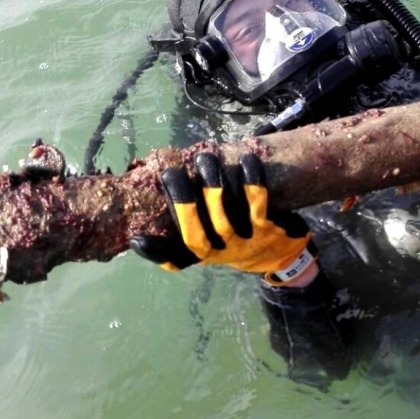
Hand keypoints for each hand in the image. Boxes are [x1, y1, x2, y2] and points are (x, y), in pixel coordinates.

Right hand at [129, 152, 316, 285]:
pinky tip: (247, 160)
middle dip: (182, 202)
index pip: (175, 259)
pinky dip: (251, 180)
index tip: (138, 237)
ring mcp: (242, 242)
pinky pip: (256, 203)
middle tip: (172, 172)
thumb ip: (192, 224)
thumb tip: (164, 192)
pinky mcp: (266, 229)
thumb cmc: (237, 239)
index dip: (155, 252)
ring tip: (205, 159)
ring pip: (223, 215)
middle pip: (195, 234)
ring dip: (213, 185)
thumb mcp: (215, 240)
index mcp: (202, 254)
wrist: (282, 255)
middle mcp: (219, 252)